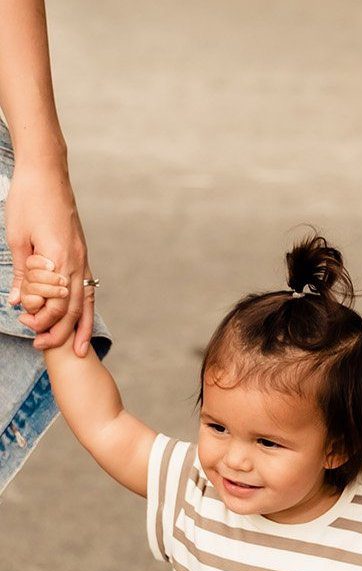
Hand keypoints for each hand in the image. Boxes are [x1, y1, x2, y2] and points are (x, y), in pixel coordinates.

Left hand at [6, 159, 93, 353]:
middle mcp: (77, 262)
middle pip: (73, 308)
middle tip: (42, 345)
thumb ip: (20, 272)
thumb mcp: (16, 238)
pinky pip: (88, 289)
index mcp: (60, 258)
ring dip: (80, 327)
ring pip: (86, 302)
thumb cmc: (28, 200)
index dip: (41, 317)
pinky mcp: (82, 255)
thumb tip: (17, 301)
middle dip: (59, 331)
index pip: (55, 301)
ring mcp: (83, 259)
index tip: (24, 322)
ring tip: (77, 349)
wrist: (47, 174)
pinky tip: (82, 319)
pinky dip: (86, 309)